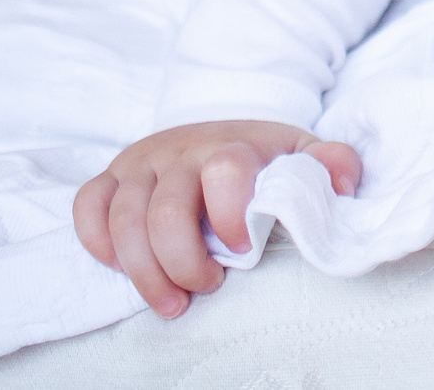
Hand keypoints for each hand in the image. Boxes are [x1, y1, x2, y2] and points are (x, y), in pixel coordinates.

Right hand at [72, 121, 360, 317]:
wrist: (221, 132)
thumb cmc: (264, 159)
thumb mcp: (301, 156)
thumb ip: (329, 165)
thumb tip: (346, 183)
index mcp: (233, 145)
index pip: (225, 169)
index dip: (230, 213)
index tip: (242, 248)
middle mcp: (181, 150)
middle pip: (165, 210)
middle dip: (182, 262)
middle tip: (206, 287)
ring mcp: (143, 163)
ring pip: (123, 217)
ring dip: (142, 270)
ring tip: (171, 302)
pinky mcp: (113, 176)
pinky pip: (88, 204)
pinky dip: (97, 240)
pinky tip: (121, 265)